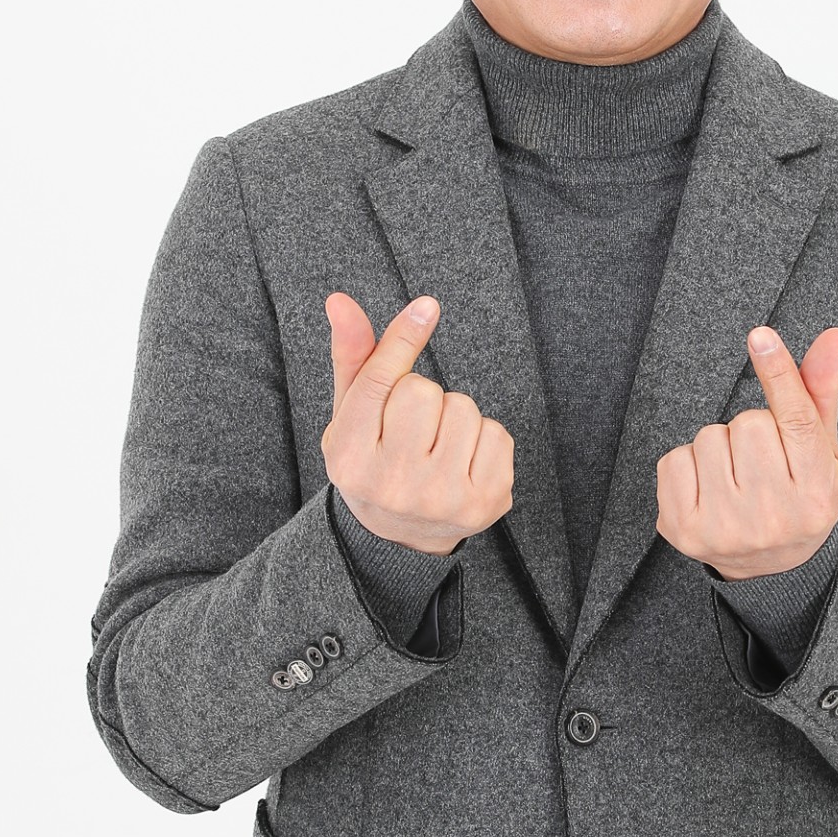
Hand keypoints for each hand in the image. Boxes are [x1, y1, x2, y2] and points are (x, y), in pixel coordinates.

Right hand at [321, 293, 514, 555]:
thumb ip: (352, 357)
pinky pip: (497, 434)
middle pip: (425, 392)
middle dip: (422, 396)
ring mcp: (442, 499)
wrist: (400, 535)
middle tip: (412, 428)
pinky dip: (483, 438)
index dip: (404, 339)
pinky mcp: (485, 503)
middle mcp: (393, 484)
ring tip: (436, 447)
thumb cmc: (373, 459)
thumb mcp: (350, 414)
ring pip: (465, 409)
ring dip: (454, 417)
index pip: (380, 383)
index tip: (427, 307)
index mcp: (349, 458)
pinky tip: (462, 462)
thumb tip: (340, 300)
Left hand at [656, 324, 837, 579]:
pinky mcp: (684, 530)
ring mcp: (725, 528)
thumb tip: (834, 335)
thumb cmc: (799, 494)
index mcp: (817, 494)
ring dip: (719, 447)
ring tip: (736, 479)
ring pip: (708, 437)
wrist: (770, 568)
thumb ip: (821, 392)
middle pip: (748, 424)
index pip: (797, 422)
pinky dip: (687, 465)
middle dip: (751, 430)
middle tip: (762, 463)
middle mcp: (773, 516)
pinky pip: (673, 460)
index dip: (779, 374)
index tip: (760, 336)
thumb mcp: (821, 451)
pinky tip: (708, 489)